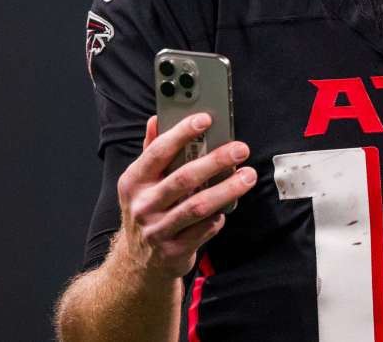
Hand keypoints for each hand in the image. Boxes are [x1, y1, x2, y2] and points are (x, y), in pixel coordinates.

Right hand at [114, 113, 255, 282]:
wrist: (139, 263)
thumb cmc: (148, 210)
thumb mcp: (141, 182)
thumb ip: (151, 150)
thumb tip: (156, 119)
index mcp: (133, 182)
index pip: (158, 152)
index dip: (181, 133)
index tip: (205, 119)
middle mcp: (142, 206)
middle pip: (184, 178)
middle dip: (215, 161)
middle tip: (240, 148)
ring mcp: (157, 230)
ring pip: (198, 206)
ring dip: (228, 189)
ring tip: (248, 176)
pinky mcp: (174, 251)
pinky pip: (205, 229)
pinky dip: (220, 216)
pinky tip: (228, 205)